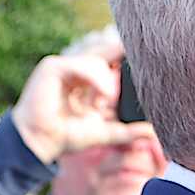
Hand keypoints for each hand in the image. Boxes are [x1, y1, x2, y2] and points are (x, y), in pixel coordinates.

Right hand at [10, 54, 152, 164]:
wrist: (41, 143)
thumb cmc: (67, 136)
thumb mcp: (106, 132)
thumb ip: (129, 130)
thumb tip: (153, 132)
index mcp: (87, 80)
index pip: (110, 59)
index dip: (126, 56)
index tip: (148, 59)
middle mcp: (76, 70)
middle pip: (105, 51)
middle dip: (123, 55)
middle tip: (142, 63)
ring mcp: (63, 66)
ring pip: (97, 60)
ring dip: (107, 81)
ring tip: (107, 101)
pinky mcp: (52, 67)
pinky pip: (82, 65)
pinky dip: (96, 78)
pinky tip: (103, 96)